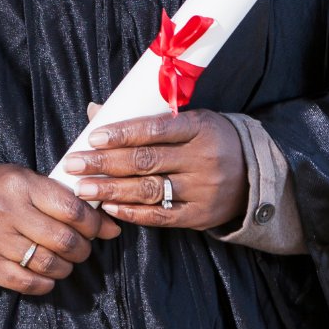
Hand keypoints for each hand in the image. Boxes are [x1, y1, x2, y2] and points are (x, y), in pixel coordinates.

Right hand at [0, 164, 122, 293]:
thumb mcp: (25, 182)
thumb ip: (64, 198)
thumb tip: (109, 226)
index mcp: (20, 185)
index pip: (71, 208)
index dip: (93, 223)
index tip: (100, 229)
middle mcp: (7, 211)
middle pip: (63, 239)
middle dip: (82, 249)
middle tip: (82, 249)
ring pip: (47, 263)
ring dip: (65, 268)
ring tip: (65, 263)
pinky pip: (26, 283)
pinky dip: (44, 284)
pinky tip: (46, 277)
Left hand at [60, 110, 245, 230]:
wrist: (254, 174)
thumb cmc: (210, 140)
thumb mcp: (187, 120)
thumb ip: (143, 117)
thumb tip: (95, 110)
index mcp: (200, 127)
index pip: (155, 129)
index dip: (122, 133)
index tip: (93, 136)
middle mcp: (203, 158)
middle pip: (146, 161)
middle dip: (105, 162)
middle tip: (75, 164)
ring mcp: (203, 190)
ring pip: (150, 190)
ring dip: (112, 189)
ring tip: (83, 188)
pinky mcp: (201, 216)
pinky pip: (162, 217)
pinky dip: (133, 213)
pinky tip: (109, 207)